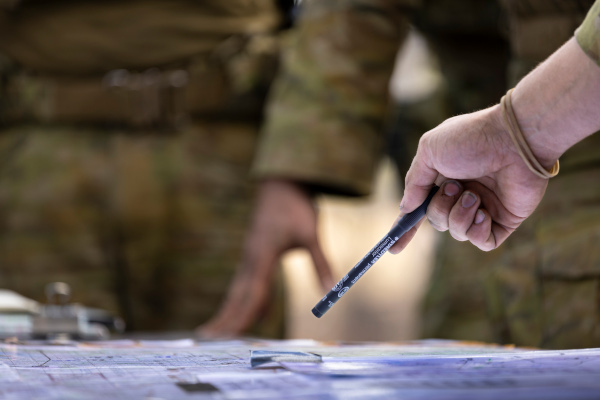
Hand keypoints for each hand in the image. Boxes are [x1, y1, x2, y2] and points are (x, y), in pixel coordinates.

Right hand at [196, 179, 333, 337]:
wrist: (281, 182)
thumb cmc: (296, 206)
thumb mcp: (312, 234)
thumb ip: (321, 263)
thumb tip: (332, 291)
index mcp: (263, 255)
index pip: (254, 293)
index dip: (245, 316)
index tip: (233, 336)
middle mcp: (251, 258)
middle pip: (237, 295)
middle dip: (225, 318)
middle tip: (208, 341)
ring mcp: (250, 255)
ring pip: (238, 289)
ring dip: (229, 310)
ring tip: (215, 331)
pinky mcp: (254, 252)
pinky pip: (247, 281)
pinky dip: (244, 298)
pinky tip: (254, 310)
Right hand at [390, 105, 550, 252]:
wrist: (515, 140)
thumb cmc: (471, 139)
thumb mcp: (429, 151)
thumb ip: (414, 182)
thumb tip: (406, 208)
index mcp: (443, 178)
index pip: (421, 208)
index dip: (406, 228)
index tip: (393, 248)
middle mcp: (462, 194)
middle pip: (436, 221)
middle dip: (439, 209)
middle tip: (454, 187)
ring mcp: (483, 208)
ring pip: (457, 232)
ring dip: (459, 215)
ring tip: (474, 195)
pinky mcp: (504, 220)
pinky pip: (483, 242)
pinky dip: (478, 231)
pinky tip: (484, 213)